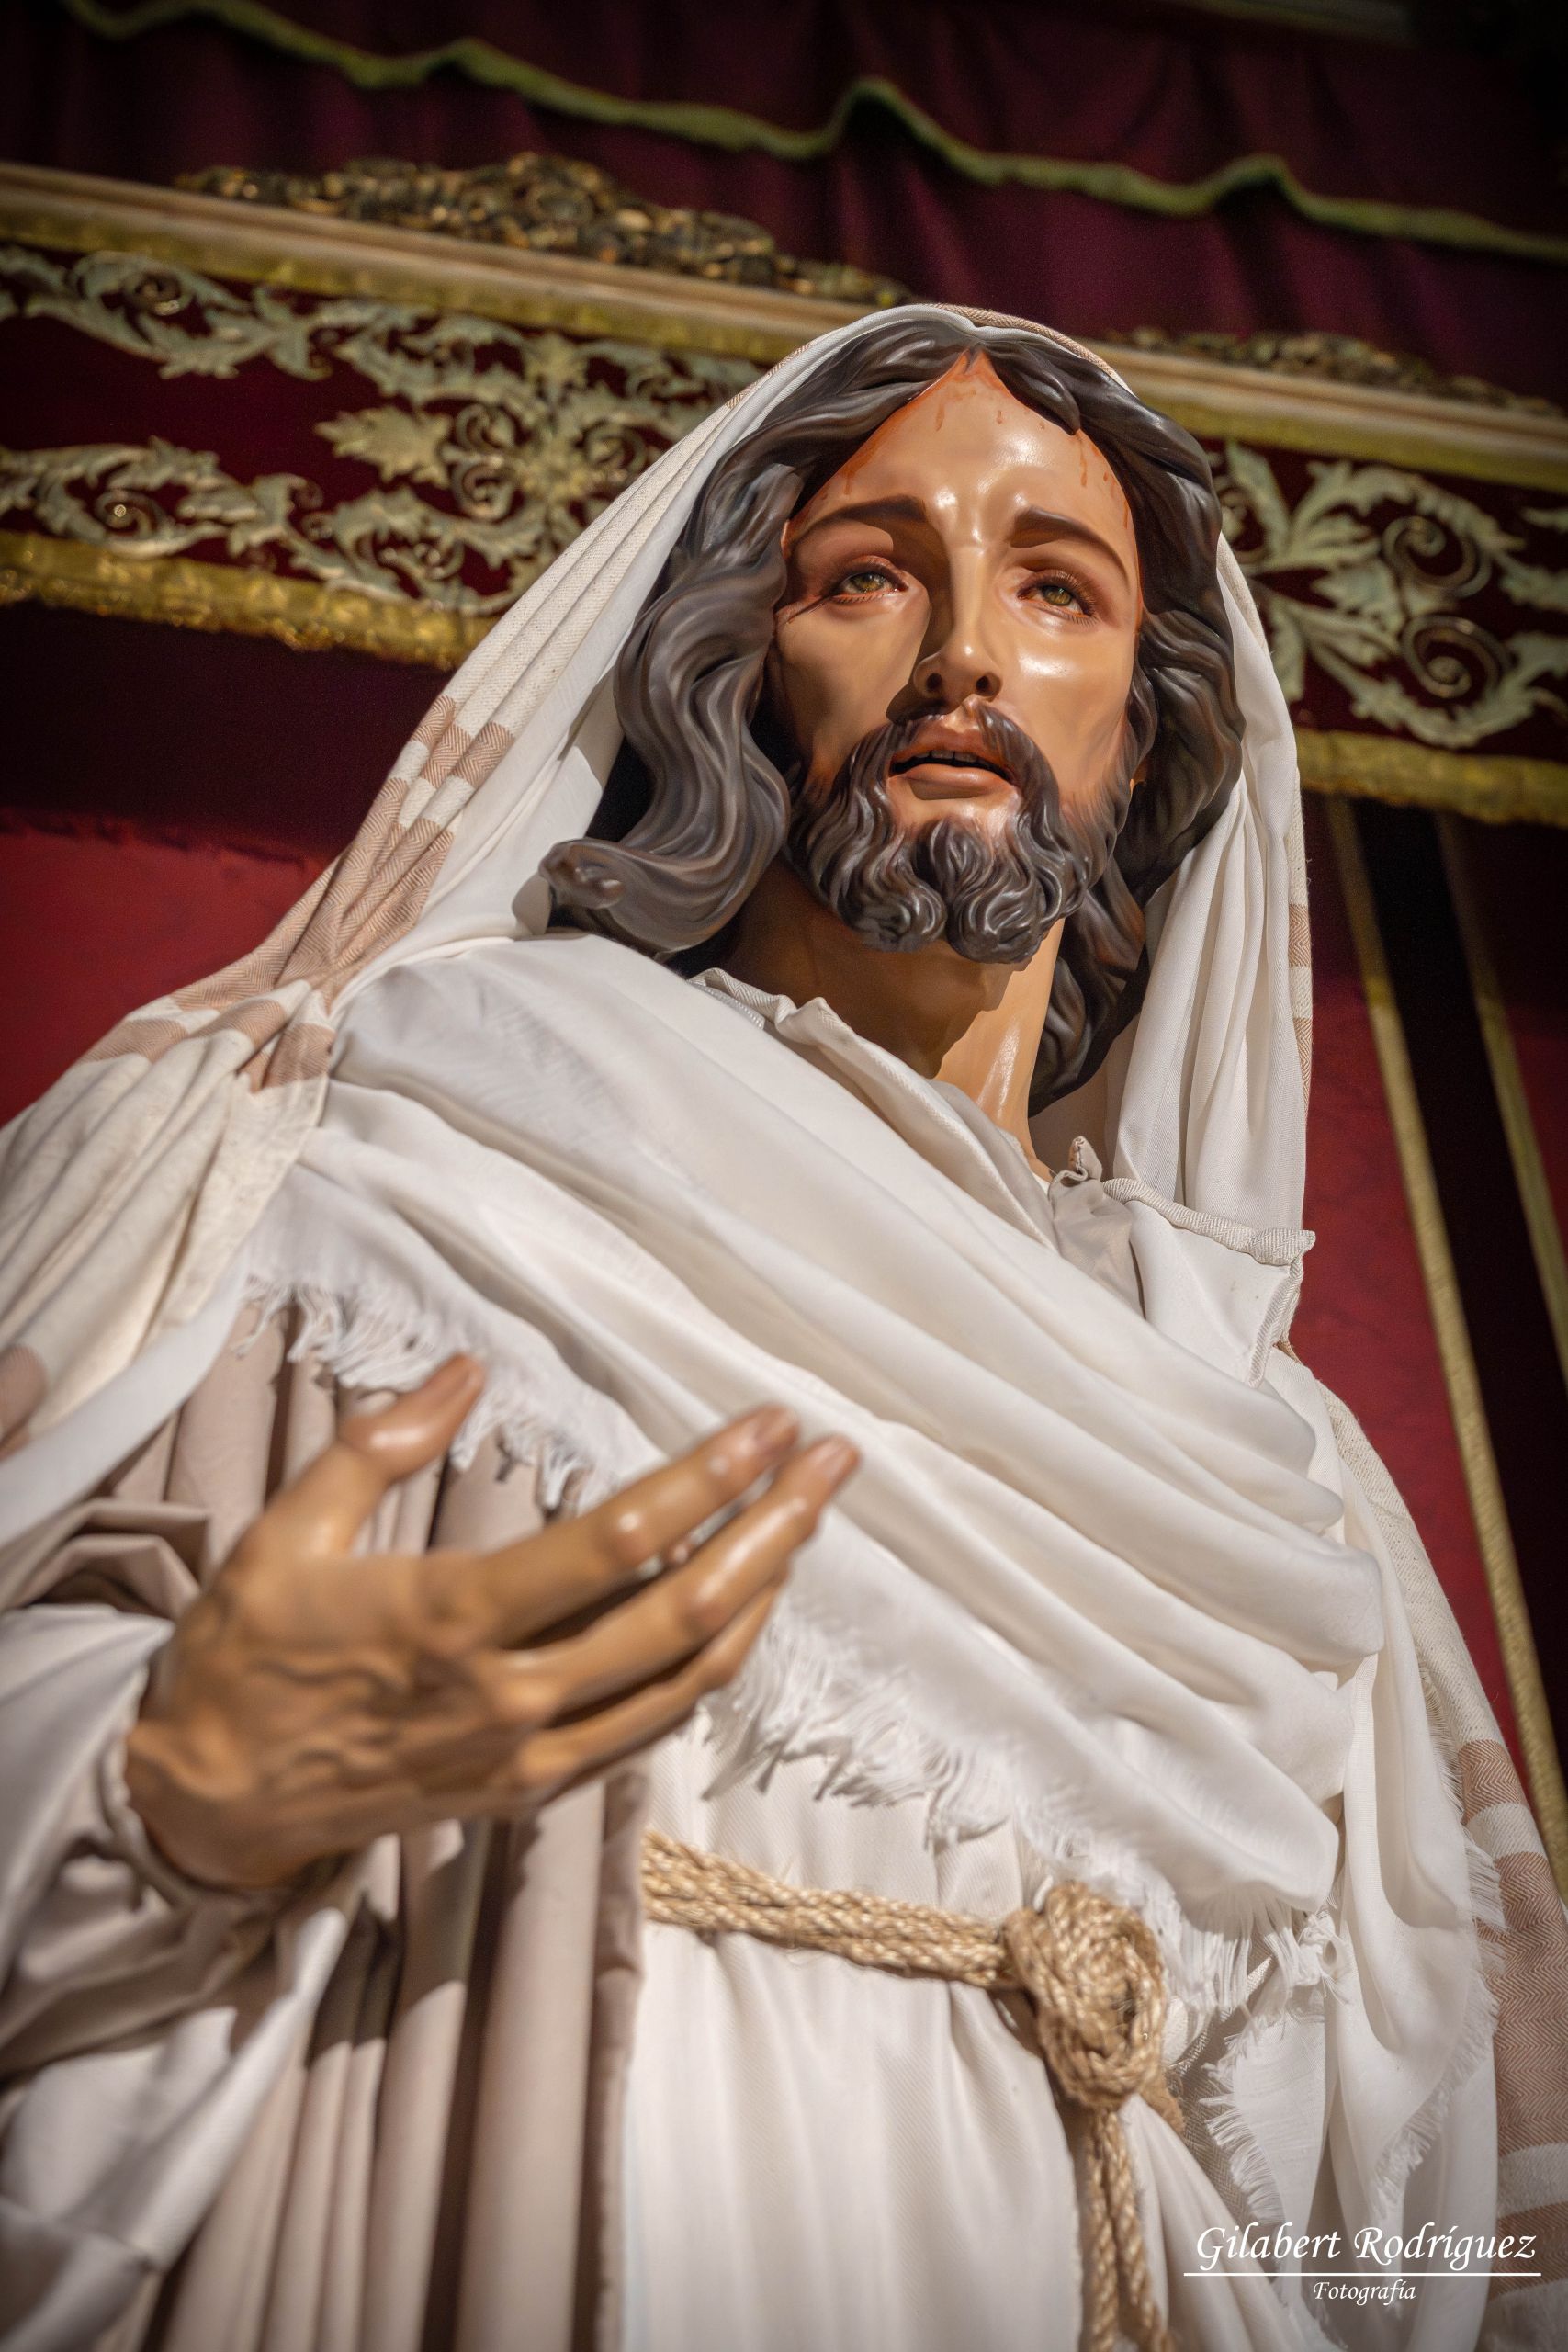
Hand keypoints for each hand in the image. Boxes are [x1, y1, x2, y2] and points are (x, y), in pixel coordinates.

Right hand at [124, 1359, 856, 1890]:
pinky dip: (705, 1671)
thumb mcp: (285, 1532)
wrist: (208, 1804)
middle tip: (833, 1465)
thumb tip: (466, 1368)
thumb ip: (380, 1445)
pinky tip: (734, 1617)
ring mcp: (525, 1754)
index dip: (706, 1479)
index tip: (768, 1426)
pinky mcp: (527, 1793)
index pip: (617, 1542)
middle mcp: (507, 1693)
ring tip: (800, 1528)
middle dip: (772, 1531)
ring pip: (683, 1681)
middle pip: (682, 1612)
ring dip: (758, 1601)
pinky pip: (645, 1732)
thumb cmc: (245, 1655)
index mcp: (450, 1616)